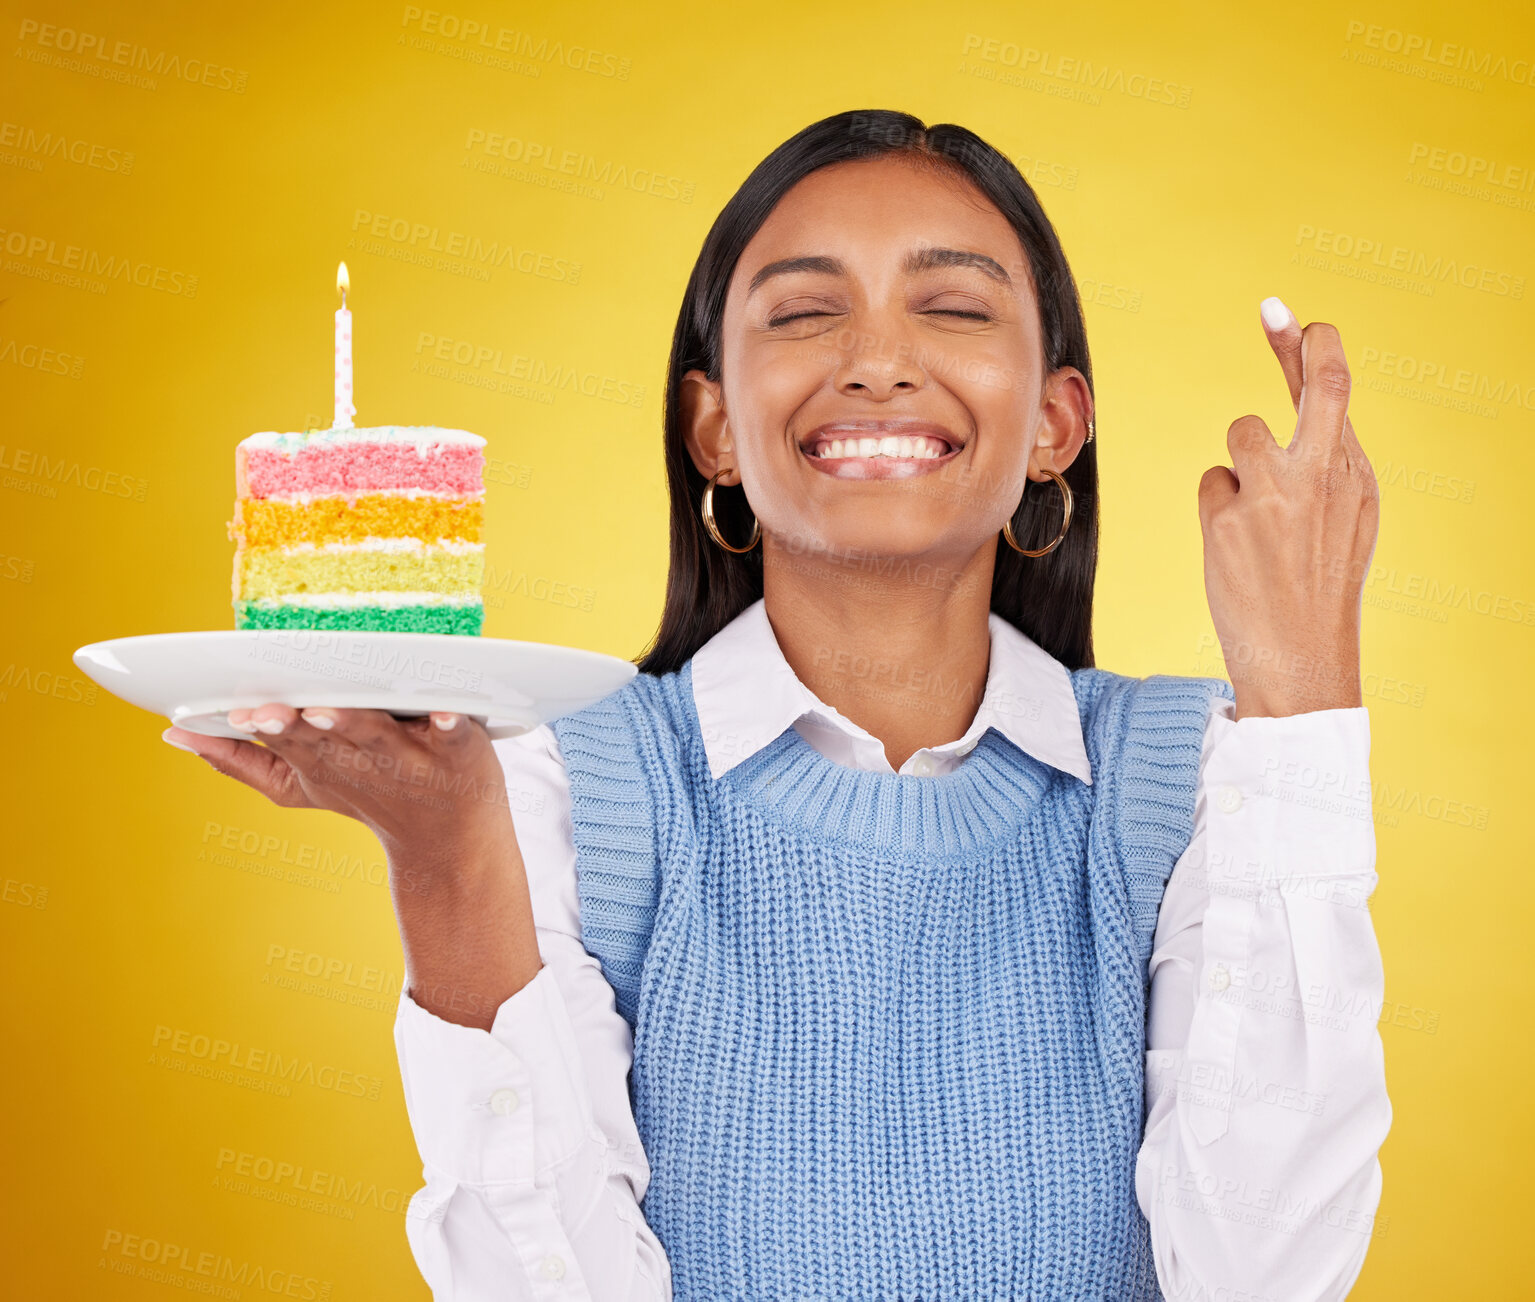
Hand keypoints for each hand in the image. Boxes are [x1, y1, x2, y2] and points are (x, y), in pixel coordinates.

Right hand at [161, 706, 513, 862]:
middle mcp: (366, 759)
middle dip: (297, 727)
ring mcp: (415, 756)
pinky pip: (457, 733)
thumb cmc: (370, 795)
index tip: (240, 714)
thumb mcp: (300, 783)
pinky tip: (446, 715)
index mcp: (326, 762)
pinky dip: (452, 724)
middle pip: (328, 738)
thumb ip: (241, 762)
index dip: (267, 728)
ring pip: (381, 736)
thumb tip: (173, 734)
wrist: (450, 840)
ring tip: (328, 711)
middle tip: (269, 712)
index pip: (289, 742)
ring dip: (355, 725)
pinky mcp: (462, 748)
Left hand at [1196, 299, 1379, 718]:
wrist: (1302, 658)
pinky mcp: (1229, 518)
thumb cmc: (1318, 586)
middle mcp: (1322, 476)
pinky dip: (1219, 505)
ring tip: (1258, 519)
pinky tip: (1237, 545)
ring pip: (1242, 434)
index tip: (1297, 317)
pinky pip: (1213, 481)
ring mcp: (1275, 494)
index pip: (1339, 392)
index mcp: (1355, 476)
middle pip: (1315, 385)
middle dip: (1294, 342)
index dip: (1313, 347)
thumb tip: (1301, 406)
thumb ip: (1326, 462)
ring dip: (1242, 465)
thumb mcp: (1344, 519)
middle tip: (1274, 308)